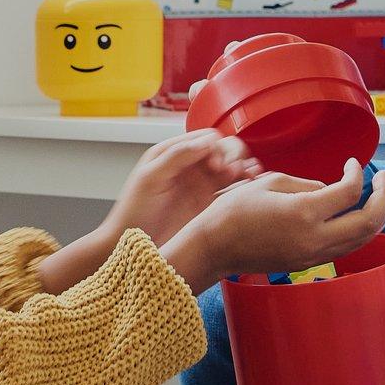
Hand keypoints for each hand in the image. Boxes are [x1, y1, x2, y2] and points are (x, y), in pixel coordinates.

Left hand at [107, 130, 258, 248]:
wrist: (136, 246)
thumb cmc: (134, 212)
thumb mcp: (150, 178)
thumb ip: (176, 156)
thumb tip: (206, 142)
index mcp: (174, 153)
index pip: (206, 138)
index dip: (216, 147)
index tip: (215, 164)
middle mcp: (191, 167)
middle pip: (224, 150)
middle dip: (232, 156)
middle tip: (229, 172)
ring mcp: (202, 186)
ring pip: (232, 167)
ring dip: (243, 168)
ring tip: (247, 177)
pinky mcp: (210, 205)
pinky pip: (233, 190)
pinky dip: (245, 185)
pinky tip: (251, 187)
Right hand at [164, 160, 384, 290]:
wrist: (214, 248)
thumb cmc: (234, 210)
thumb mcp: (270, 183)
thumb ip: (307, 184)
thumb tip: (332, 189)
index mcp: (304, 212)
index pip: (349, 192)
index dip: (358, 174)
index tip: (352, 163)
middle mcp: (314, 238)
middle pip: (369, 221)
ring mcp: (313, 255)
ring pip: (363, 239)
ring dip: (381, 217)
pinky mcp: (309, 263)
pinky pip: (347, 248)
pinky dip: (361, 230)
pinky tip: (363, 217)